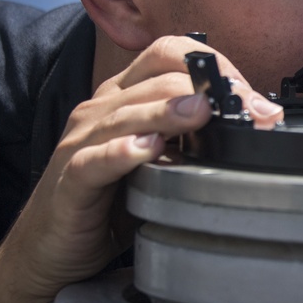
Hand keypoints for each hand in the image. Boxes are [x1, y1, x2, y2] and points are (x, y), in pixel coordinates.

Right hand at [0, 35, 283, 300]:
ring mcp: (81, 142)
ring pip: (127, 113)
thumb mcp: (161, 163)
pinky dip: (122, 152)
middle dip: (208, 90)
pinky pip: (95, 160)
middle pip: (156, 79)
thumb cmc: (109, 202)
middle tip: (249, 110)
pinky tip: (149, 149)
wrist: (50, 248)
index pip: (167, 54)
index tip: (249, 94)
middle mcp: (102, 111)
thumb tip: (252, 127)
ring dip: (169, 111)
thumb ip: (195, 141)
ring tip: (203, 111)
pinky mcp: (70, 179)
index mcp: (125, 98)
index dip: (212, 63)